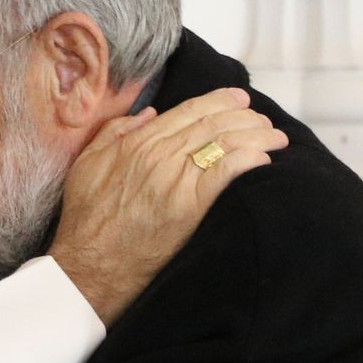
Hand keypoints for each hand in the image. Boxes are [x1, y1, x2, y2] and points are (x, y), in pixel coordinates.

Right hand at [49, 88, 287, 325]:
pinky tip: (263, 160)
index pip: (188, 111)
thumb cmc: (87, 218)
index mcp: (137, 142)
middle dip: (245, 117)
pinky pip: (227, 173)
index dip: (219, 101)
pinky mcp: (190, 206)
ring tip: (275, 138)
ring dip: (257, 136)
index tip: (239, 99)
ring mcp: (176, 179)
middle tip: (263, 119)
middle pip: (213, 124)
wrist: (91, 263)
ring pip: (226, 144)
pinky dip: (249, 161)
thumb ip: (114, 132)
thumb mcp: (88, 164)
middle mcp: (159, 155)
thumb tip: (148, 114)